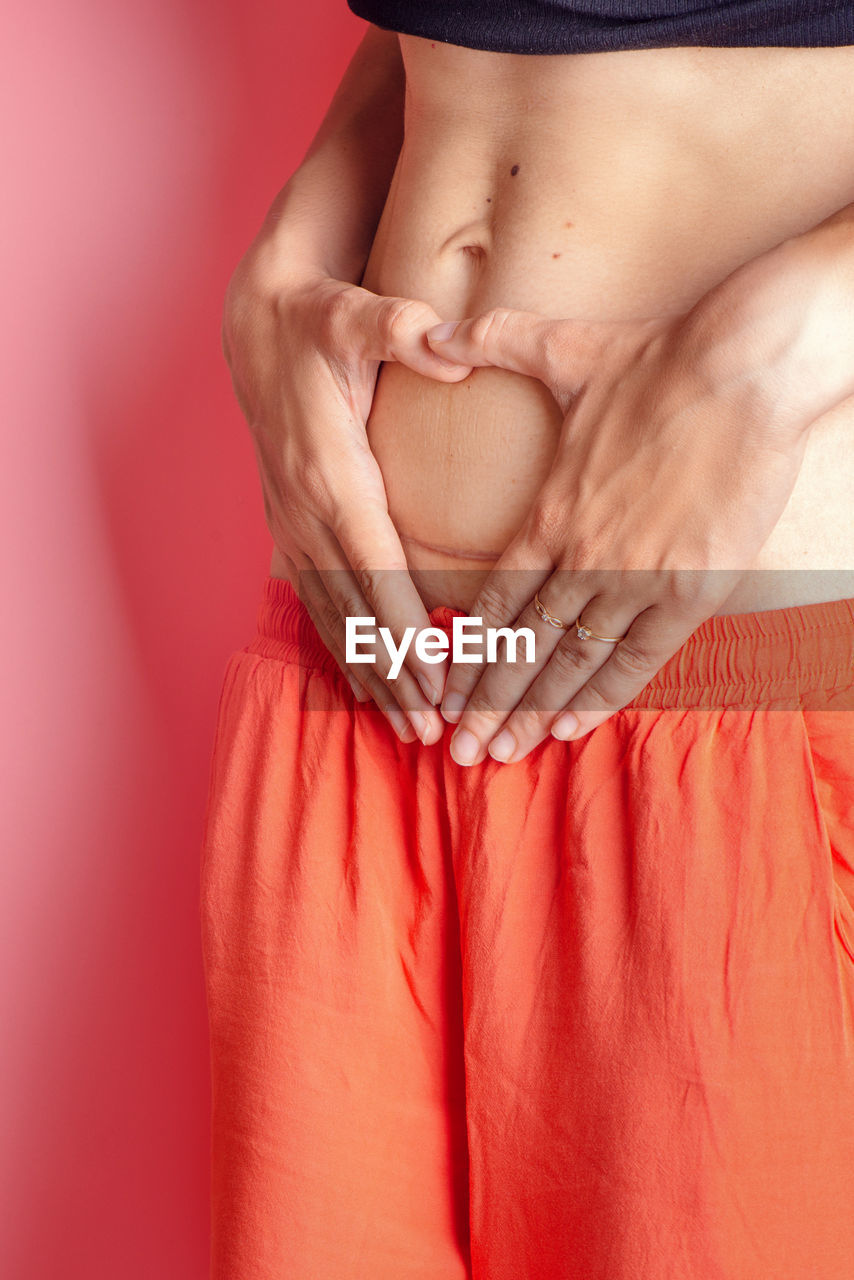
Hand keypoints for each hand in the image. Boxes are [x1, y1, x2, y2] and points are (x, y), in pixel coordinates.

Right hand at [222, 264, 472, 744]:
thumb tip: (450, 345)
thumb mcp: (351, 313)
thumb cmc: (312, 322)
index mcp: (330, 473)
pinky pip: (313, 601)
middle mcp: (305, 511)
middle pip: (353, 609)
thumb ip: (399, 329)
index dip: (405, 627)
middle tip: (432, 729)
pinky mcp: (289, 528)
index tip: (437, 677)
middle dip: (392, 674)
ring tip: (405, 727)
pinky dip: (340, 648)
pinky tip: (366, 684)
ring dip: (367, 676)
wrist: (255, 324)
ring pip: (330, 616)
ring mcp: (291, 525)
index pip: (374, 567)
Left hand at [425, 229, 853, 764]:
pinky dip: (602, 698)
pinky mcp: (691, 590)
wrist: (749, 366)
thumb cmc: (660, 358)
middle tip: (455, 756)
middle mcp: (581, 557)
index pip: (491, 605)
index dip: (463, 657)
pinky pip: (637, 660)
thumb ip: (495, 344)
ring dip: (533, 715)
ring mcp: (636, 578)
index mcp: (548, 512)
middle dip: (485, 707)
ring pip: (570, 664)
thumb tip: (436, 326)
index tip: (439, 694)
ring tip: (500, 757)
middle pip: (520, 650)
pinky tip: (570, 730)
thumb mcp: (565, 348)